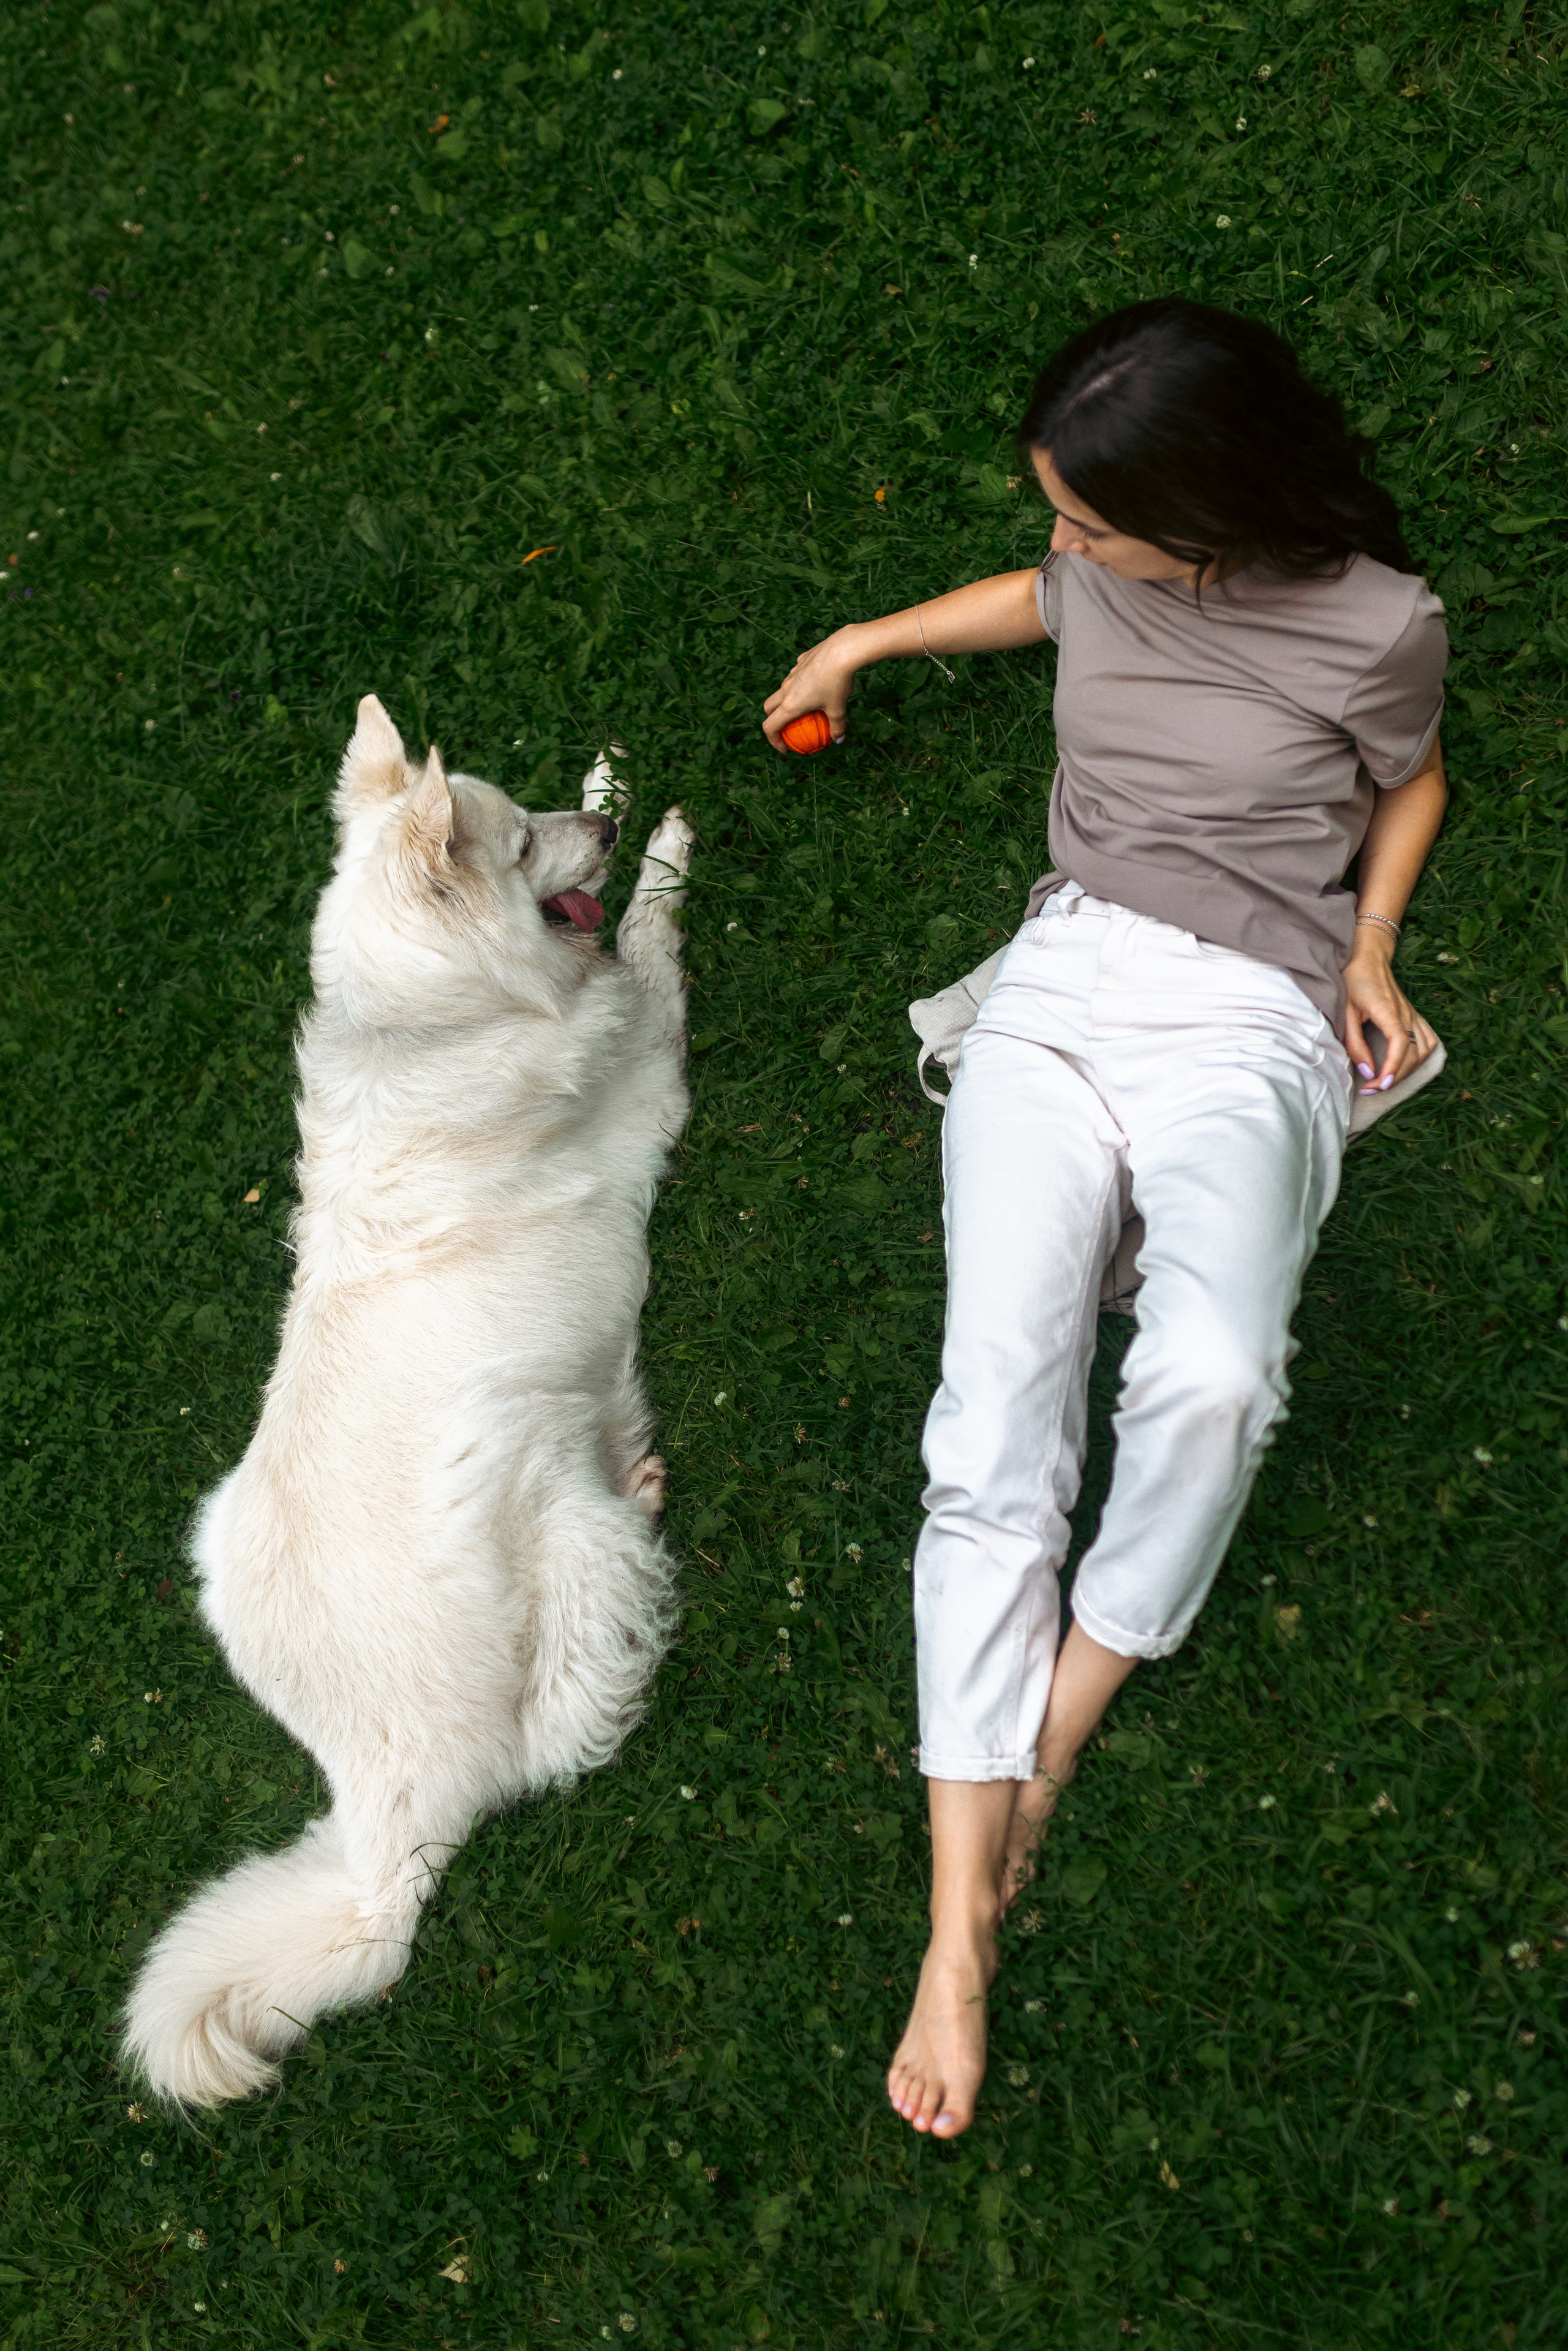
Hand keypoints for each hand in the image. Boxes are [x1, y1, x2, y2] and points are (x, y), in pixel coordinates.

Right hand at [762, 624, 864, 749]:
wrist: (842, 650)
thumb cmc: (838, 683)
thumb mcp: (839, 709)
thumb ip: (837, 727)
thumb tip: (839, 740)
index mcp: (790, 705)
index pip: (770, 727)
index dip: (773, 740)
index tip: (785, 748)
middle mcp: (786, 689)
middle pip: (769, 707)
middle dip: (772, 719)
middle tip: (786, 727)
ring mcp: (792, 673)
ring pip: (782, 690)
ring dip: (786, 700)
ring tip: (803, 706)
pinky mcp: (801, 661)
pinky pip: (796, 675)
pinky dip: (800, 684)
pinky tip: (817, 683)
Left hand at [1342, 939, 1437, 1093]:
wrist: (1368, 958)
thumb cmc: (1353, 981)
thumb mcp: (1345, 1012)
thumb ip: (1355, 1043)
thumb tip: (1367, 1071)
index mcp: (1388, 1011)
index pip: (1400, 1043)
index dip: (1393, 1067)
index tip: (1380, 1085)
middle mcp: (1406, 1014)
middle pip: (1413, 1053)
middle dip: (1395, 1076)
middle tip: (1371, 1088)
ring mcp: (1413, 1015)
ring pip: (1424, 1050)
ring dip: (1409, 1070)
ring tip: (1387, 1080)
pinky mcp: (1414, 1016)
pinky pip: (1428, 1040)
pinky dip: (1420, 1057)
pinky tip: (1405, 1065)